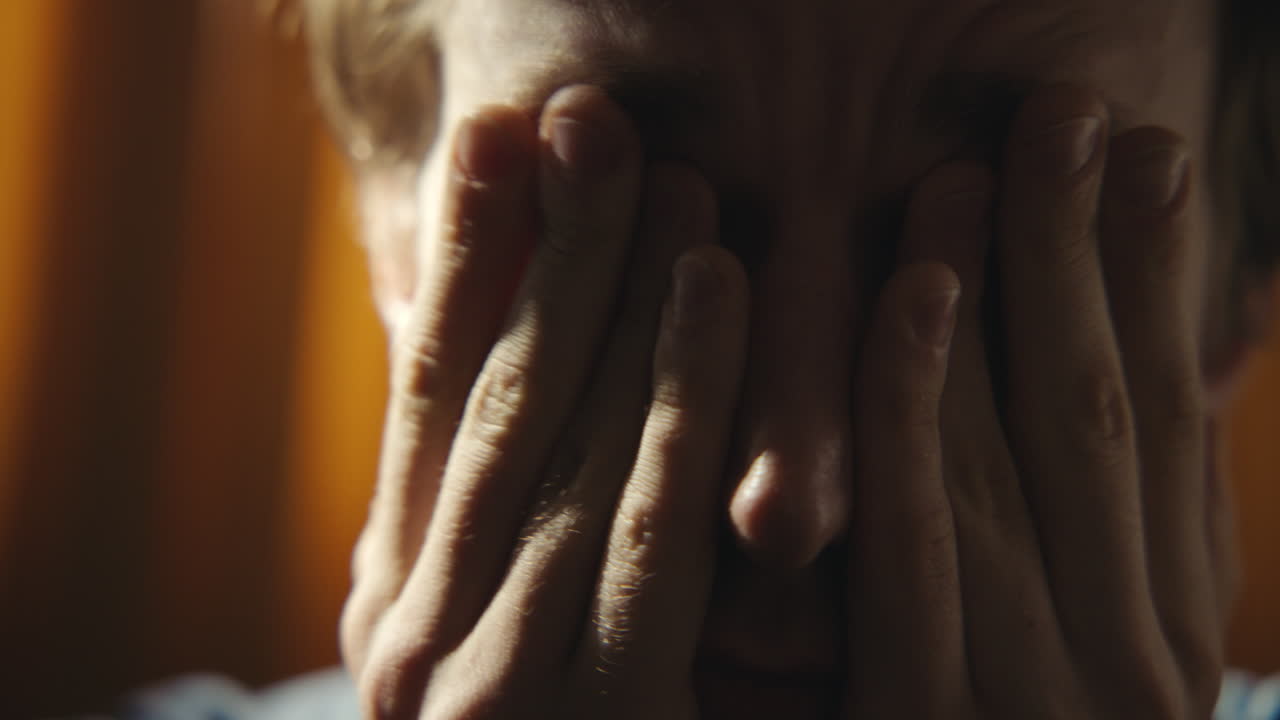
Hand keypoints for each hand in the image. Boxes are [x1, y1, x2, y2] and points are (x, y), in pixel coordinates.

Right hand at [339, 85, 749, 718]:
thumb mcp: (513, 632)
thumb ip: (514, 519)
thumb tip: (564, 363)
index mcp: (390, 607)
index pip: (430, 399)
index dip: (462, 257)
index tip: (499, 141)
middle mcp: (408, 646)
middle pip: (496, 404)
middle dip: (549, 252)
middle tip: (594, 122)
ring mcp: (484, 694)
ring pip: (566, 448)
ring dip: (623, 296)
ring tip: (673, 179)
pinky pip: (649, 534)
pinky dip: (688, 398)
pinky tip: (726, 288)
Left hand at [847, 84, 1223, 716]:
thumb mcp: (1055, 663)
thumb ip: (1076, 553)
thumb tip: (1113, 401)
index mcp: (1161, 640)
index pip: (1159, 426)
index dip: (1160, 287)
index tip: (1150, 163)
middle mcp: (1130, 665)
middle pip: (1103, 414)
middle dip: (1093, 254)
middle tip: (1081, 111)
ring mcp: (1042, 703)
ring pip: (1027, 453)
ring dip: (1014, 294)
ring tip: (1001, 158)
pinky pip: (923, 548)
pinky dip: (921, 411)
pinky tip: (909, 290)